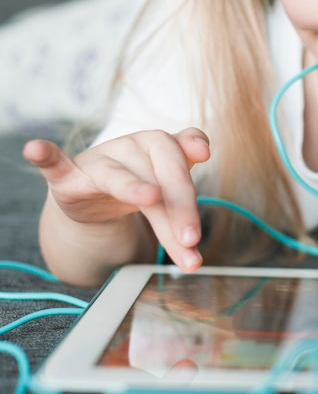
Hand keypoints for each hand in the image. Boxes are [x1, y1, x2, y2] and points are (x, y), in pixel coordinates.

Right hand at [23, 128, 210, 271]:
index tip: (205, 156)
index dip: (192, 162)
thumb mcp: (167, 196)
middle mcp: (133, 148)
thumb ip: (184, 214)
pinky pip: (55, 164)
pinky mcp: (69, 176)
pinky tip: (36, 150)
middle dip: (179, 207)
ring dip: (134, 187)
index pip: (181, 161)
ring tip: (150, 197)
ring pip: (119, 176)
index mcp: (161, 148)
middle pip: (160, 174)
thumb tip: (195, 246)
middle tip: (191, 239)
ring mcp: (100, 161)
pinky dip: (46, 157)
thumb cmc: (142, 186)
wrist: (96, 193)